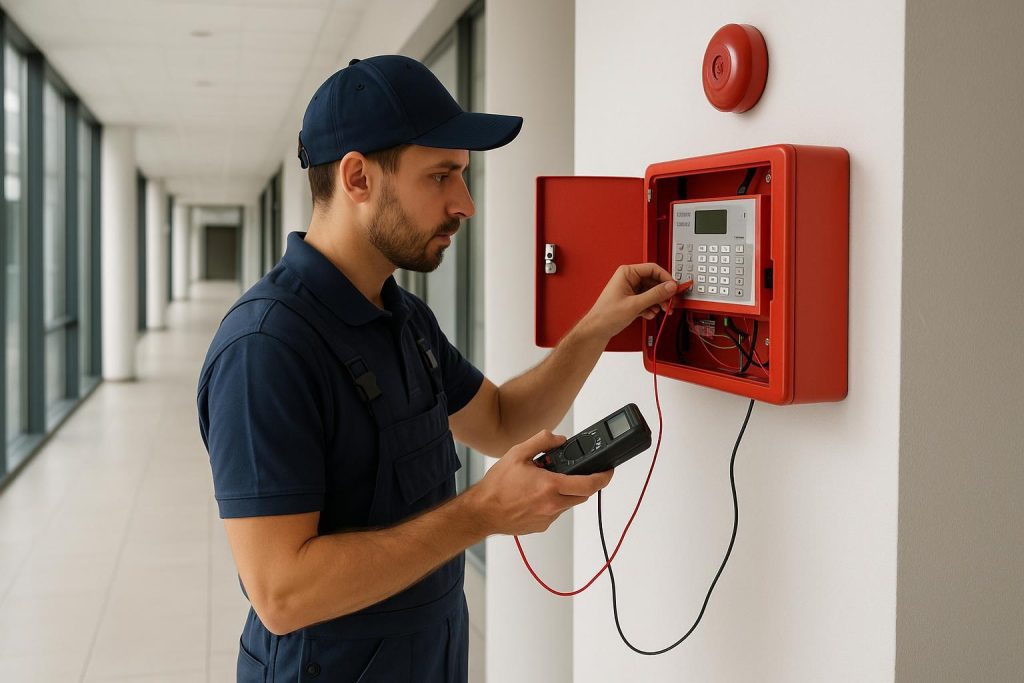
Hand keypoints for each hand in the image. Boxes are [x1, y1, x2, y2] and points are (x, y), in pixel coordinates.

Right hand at [467, 430, 613, 535]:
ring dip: (565, 493)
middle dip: (582, 483)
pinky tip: (535, 495)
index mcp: (549, 486)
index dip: (604, 477)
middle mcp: (552, 505)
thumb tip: (559, 439)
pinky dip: (552, 503)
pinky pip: (555, 513)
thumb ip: (542, 441)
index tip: (608, 471)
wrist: (481, 512)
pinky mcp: (541, 526)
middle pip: (582, 495)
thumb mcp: (517, 453)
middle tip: (571, 473)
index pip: (589, 484)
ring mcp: (547, 518)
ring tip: (545, 483)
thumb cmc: (496, 486)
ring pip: (568, 504)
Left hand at [584, 263, 685, 340]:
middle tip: (671, 303)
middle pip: (654, 282)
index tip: (674, 288)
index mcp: (627, 273)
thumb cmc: (606, 315)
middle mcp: (629, 279)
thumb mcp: (635, 304)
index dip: (666, 278)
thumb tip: (670, 287)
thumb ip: (655, 295)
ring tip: (660, 311)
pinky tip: (648, 314)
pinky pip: (647, 300)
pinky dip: (650, 308)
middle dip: (663, 294)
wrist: (597, 330)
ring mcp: (631, 289)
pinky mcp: (632, 299)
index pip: (653, 269)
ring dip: (658, 303)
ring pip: (652, 292)